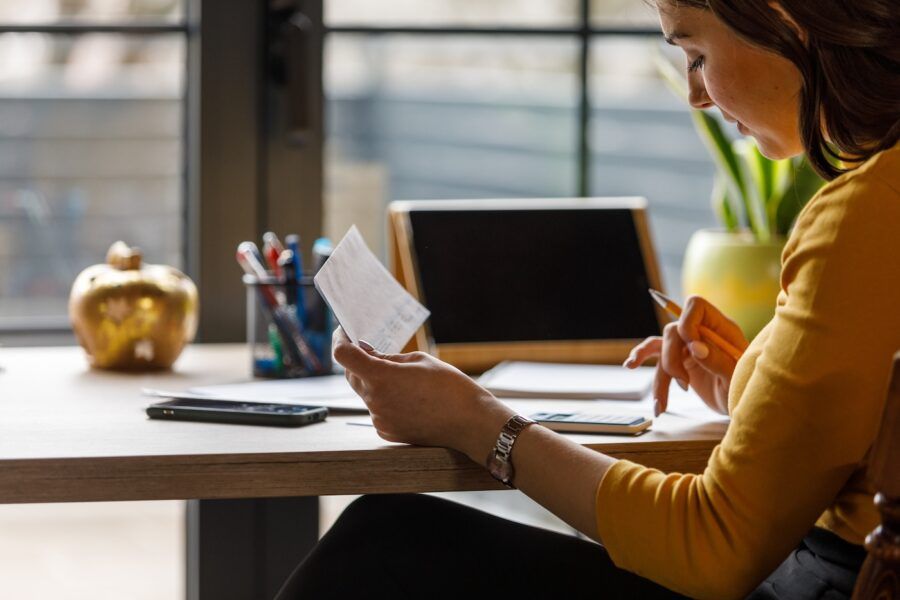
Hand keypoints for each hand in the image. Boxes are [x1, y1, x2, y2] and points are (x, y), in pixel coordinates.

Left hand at [332, 328, 513, 461]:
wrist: (470, 423)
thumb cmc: (450, 387)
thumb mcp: (419, 360)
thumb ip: (387, 357)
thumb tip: (366, 353)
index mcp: (381, 378)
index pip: (344, 356)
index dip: (340, 340)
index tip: (345, 332)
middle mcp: (374, 401)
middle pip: (352, 375)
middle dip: (357, 360)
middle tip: (369, 348)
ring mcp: (379, 419)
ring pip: (365, 393)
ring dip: (374, 381)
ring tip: (400, 376)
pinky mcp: (387, 432)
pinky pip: (377, 409)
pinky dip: (384, 399)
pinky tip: (407, 397)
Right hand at [624, 296, 748, 415]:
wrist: (742, 405)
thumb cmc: (744, 389)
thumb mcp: (736, 379)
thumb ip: (718, 361)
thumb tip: (695, 347)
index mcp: (722, 329)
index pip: (696, 307)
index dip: (688, 324)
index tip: (692, 350)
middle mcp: (702, 333)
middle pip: (673, 331)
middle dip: (672, 359)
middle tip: (685, 385)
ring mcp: (689, 346)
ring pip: (661, 347)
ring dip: (660, 374)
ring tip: (660, 400)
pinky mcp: (680, 360)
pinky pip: (656, 357)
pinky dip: (646, 367)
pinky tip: (631, 369)